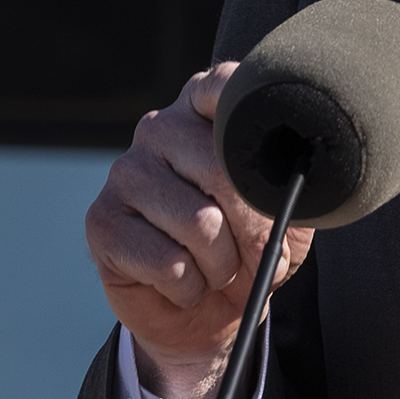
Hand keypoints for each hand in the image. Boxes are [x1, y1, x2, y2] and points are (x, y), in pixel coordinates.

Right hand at [85, 63, 314, 398]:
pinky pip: (168, 264)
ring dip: (223, 266)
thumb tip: (296, 192)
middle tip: (258, 255)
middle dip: (254, 230)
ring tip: (218, 269)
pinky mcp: (103, 221)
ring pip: (199, 224)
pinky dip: (189, 287)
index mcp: (204, 111)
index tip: (270, 143)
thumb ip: (293, 192)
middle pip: (222, 170)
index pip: (224, 86)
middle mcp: (160, 128)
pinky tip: (183, 282)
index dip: (248, 113)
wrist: (204, 312)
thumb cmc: (248, 251)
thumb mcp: (286, 218)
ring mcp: (126, 172)